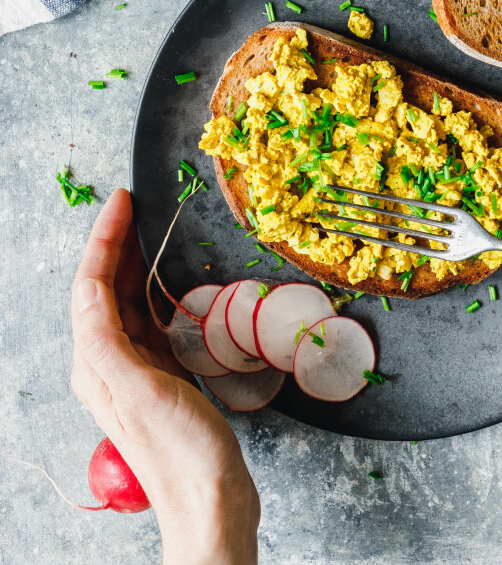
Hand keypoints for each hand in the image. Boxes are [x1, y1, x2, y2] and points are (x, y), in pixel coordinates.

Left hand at [71, 188, 259, 563]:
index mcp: (96, 363)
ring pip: (128, 302)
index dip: (105, 239)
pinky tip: (177, 281)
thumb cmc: (180, 450)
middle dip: (118, 242)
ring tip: (155, 230)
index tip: (124, 200)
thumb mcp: (142, 390)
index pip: (91, 286)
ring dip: (138, 263)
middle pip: (106, 289)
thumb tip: (90, 290)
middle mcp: (109, 364)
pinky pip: (152, 320)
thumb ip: (110, 341)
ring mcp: (136, 371)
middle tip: (140, 203)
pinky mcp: (163, 377)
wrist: (210, 501)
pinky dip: (160, 291)